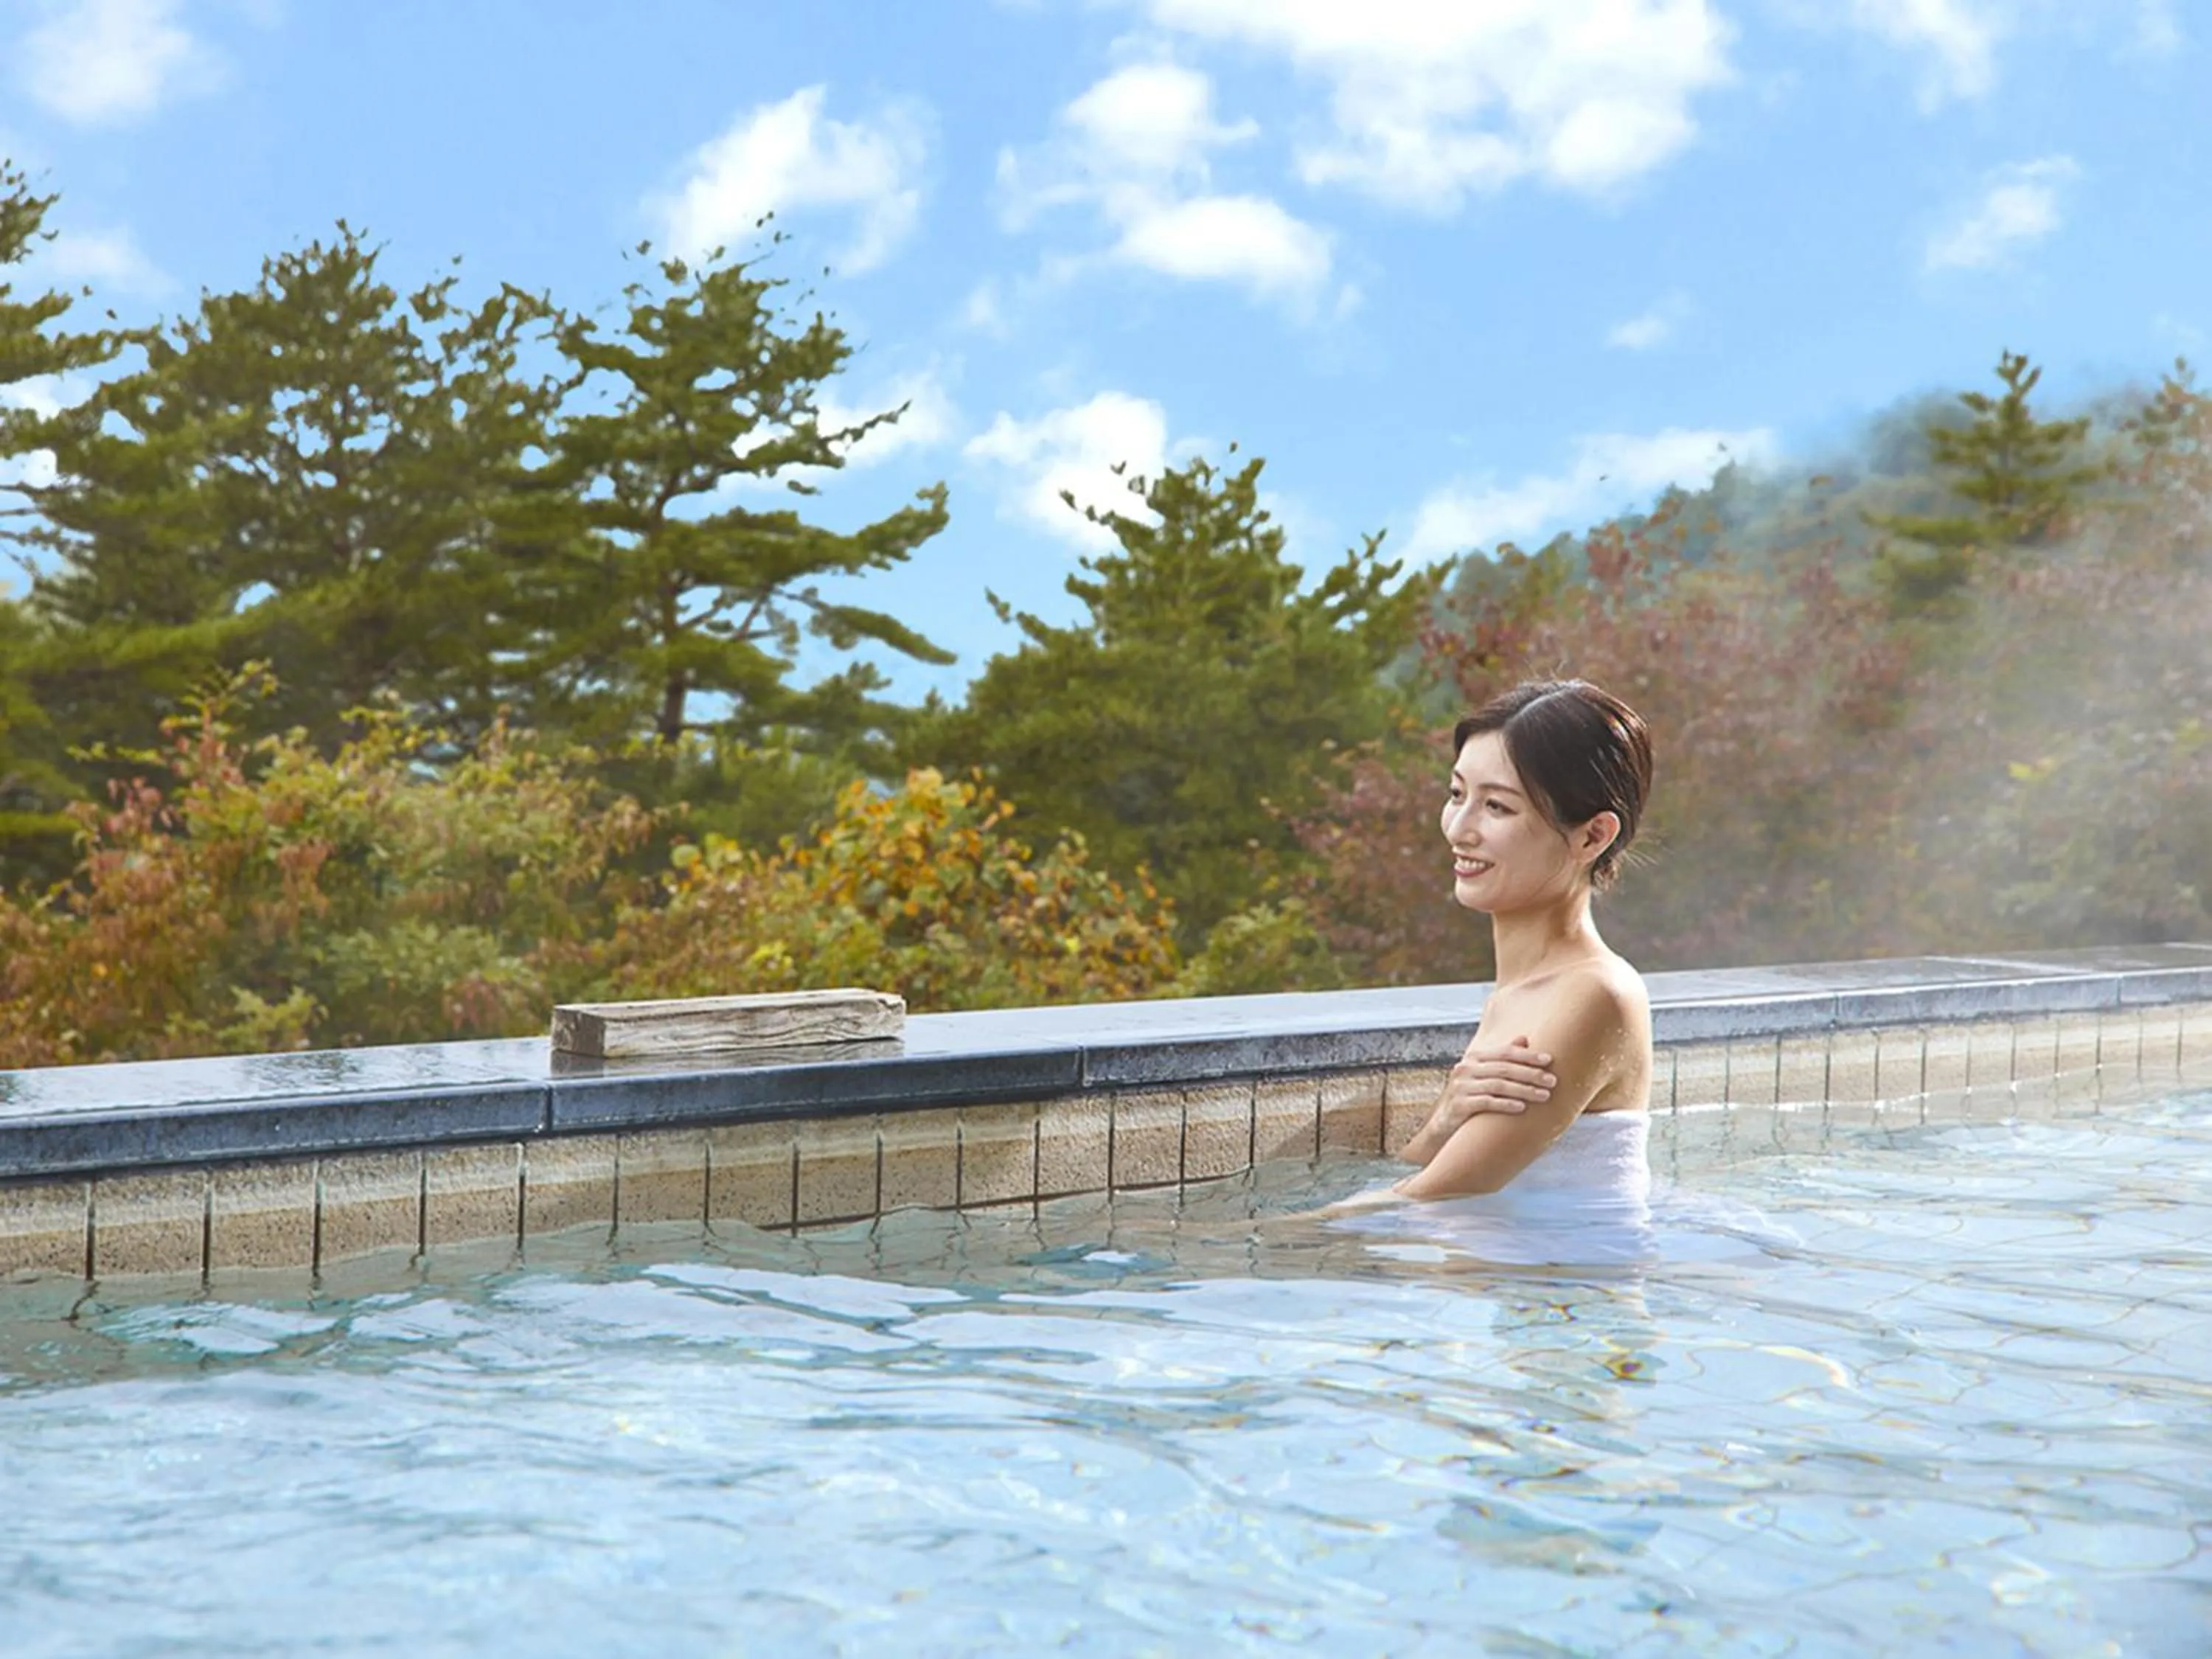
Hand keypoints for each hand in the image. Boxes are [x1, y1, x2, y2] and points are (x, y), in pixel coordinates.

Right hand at [1396, 1035, 1557, 1166]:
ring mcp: (1460, 1086)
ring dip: (1524, 1090)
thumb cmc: (1471, 1095)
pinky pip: (1486, 1103)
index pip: (1504, 1052)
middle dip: (1531, 1074)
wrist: (1444, 1123)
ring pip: (1498, 1085)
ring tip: (1544, 1096)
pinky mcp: (1458, 1105)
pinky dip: (1506, 1104)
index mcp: (1473, 1057)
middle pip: (1504, 1068)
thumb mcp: (1484, 1074)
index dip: (1527, 1055)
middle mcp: (1465, 1068)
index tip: (1549, 1060)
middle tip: (1552, 1081)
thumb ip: (1502, 1057)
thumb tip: (1525, 1038)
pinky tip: (1522, 1108)